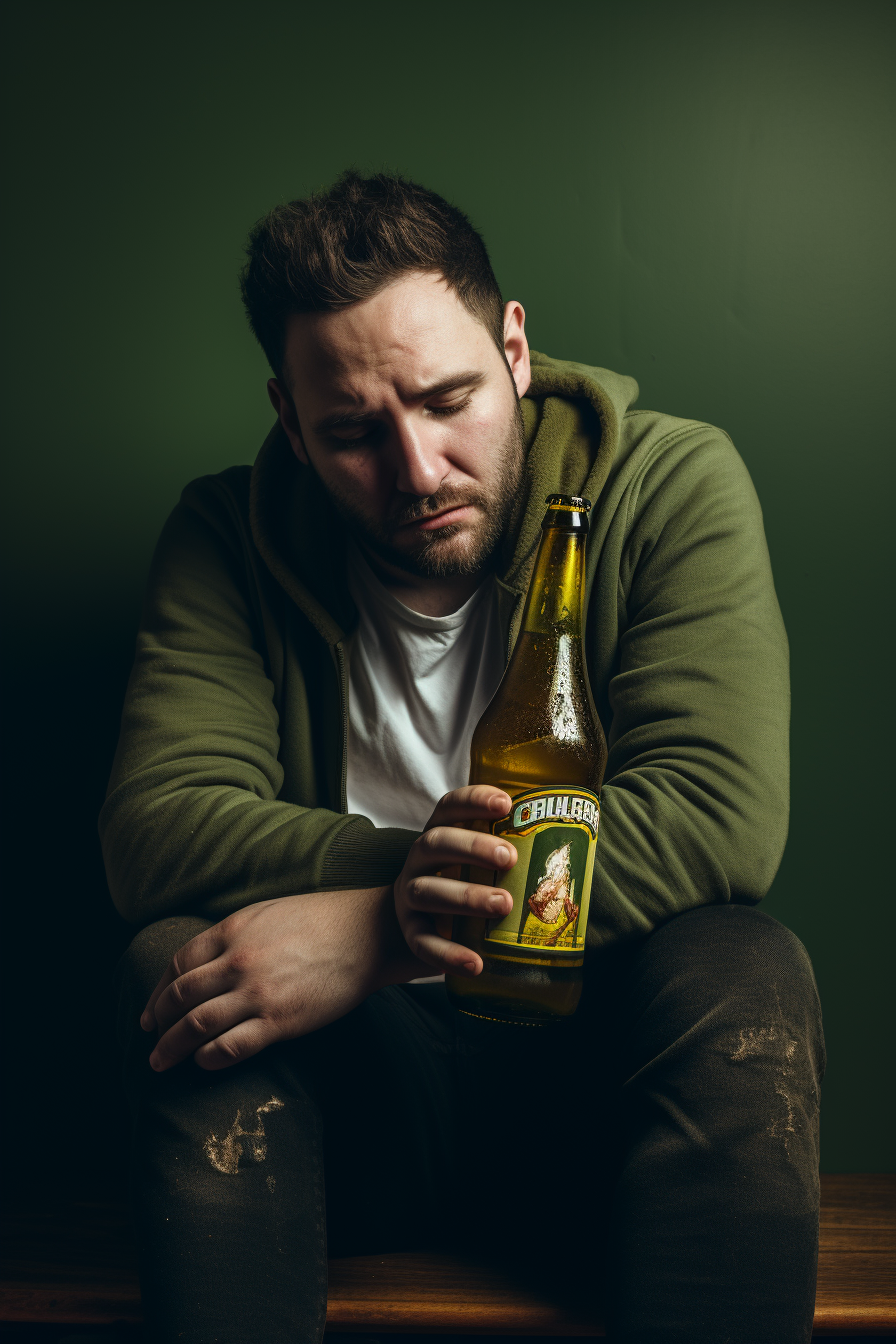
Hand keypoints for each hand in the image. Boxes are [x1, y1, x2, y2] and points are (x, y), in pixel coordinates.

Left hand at [140, 886, 429, 1072]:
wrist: (366, 933)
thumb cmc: (320, 919)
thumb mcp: (266, 913)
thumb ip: (233, 935)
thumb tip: (207, 960)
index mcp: (231, 931)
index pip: (179, 965)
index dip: (159, 991)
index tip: (152, 1010)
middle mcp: (237, 962)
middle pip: (180, 997)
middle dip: (158, 1022)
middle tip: (151, 1038)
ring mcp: (257, 993)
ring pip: (196, 1025)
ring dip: (172, 1048)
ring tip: (160, 1062)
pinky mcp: (280, 1020)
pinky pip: (231, 1046)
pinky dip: (209, 1057)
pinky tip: (203, 1062)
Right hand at [393, 784, 516, 976]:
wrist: (417, 927)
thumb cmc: (464, 886)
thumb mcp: (480, 864)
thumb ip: (512, 853)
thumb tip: (580, 855)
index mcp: (440, 835)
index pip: (450, 807)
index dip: (474, 800)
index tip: (506, 803)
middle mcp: (420, 861)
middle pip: (436, 843)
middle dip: (472, 847)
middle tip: (509, 857)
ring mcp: (410, 896)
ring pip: (427, 891)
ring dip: (466, 896)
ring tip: (503, 905)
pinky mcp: (411, 933)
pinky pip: (423, 942)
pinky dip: (448, 953)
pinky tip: (475, 963)